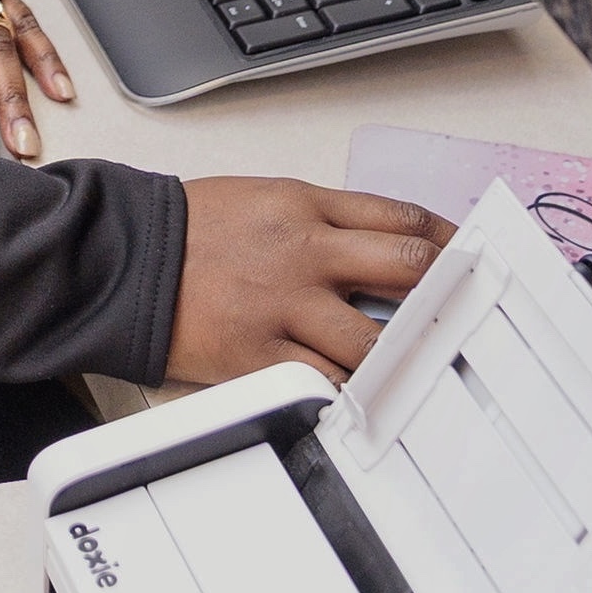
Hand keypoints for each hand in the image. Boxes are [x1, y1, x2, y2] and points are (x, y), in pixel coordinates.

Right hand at [165, 178, 454, 386]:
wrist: (126, 255)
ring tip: (416, 364)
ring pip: (375, 340)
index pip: (400, 218)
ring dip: (403, 355)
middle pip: (406, 268)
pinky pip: (325, 382)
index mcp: (305, 207)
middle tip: (462, 311)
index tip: (465, 256)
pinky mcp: (260, 352)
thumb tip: (379, 246)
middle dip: (445, 292)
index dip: (447, 239)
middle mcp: (304, 252)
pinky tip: (362, 394)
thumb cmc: (189, 227)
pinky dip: (349, 392)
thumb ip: (323, 219)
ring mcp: (285, 305)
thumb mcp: (262, 198)